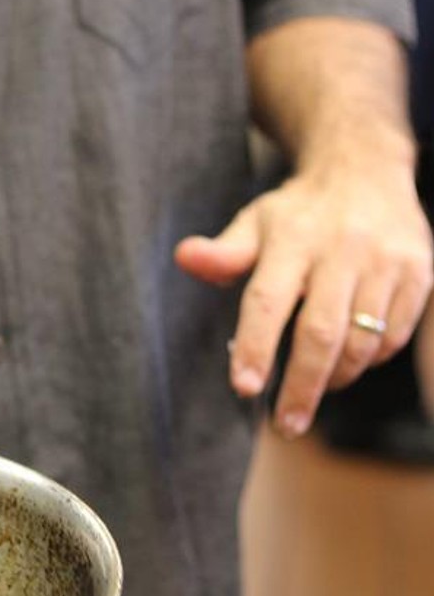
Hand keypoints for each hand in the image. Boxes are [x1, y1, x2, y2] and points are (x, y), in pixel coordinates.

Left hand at [174, 165, 432, 436]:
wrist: (366, 170)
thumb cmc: (297, 213)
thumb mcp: (254, 224)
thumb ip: (222, 254)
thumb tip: (185, 258)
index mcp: (292, 240)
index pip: (269, 301)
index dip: (256, 348)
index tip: (244, 388)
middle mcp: (343, 249)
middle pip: (321, 334)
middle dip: (302, 388)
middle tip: (286, 425)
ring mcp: (387, 261)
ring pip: (363, 341)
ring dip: (335, 377)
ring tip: (313, 391)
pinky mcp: (420, 273)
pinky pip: (395, 335)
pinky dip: (370, 360)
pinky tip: (349, 361)